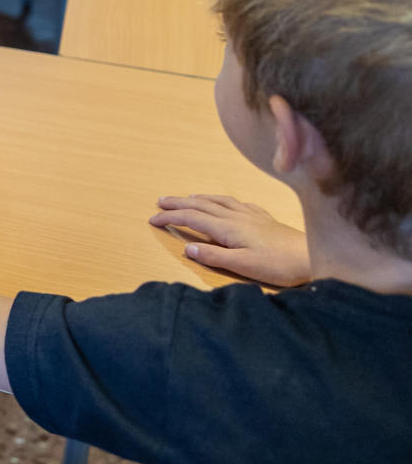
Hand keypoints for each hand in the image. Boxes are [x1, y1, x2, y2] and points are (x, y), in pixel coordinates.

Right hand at [149, 193, 309, 285]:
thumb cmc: (279, 264)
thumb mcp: (244, 266)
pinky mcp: (263, 219)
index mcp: (227, 228)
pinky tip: (225, 202)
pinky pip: (237, 203)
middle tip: (160, 201)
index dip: (170, 217)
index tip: (152, 219)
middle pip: (200, 205)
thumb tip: (186, 246)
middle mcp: (236, 217)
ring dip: (198, 198)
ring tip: (186, 198)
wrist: (312, 256)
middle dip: (178, 202)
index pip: (191, 218)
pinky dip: (222, 200)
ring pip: (218, 201)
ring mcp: (251, 215)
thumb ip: (214, 256)